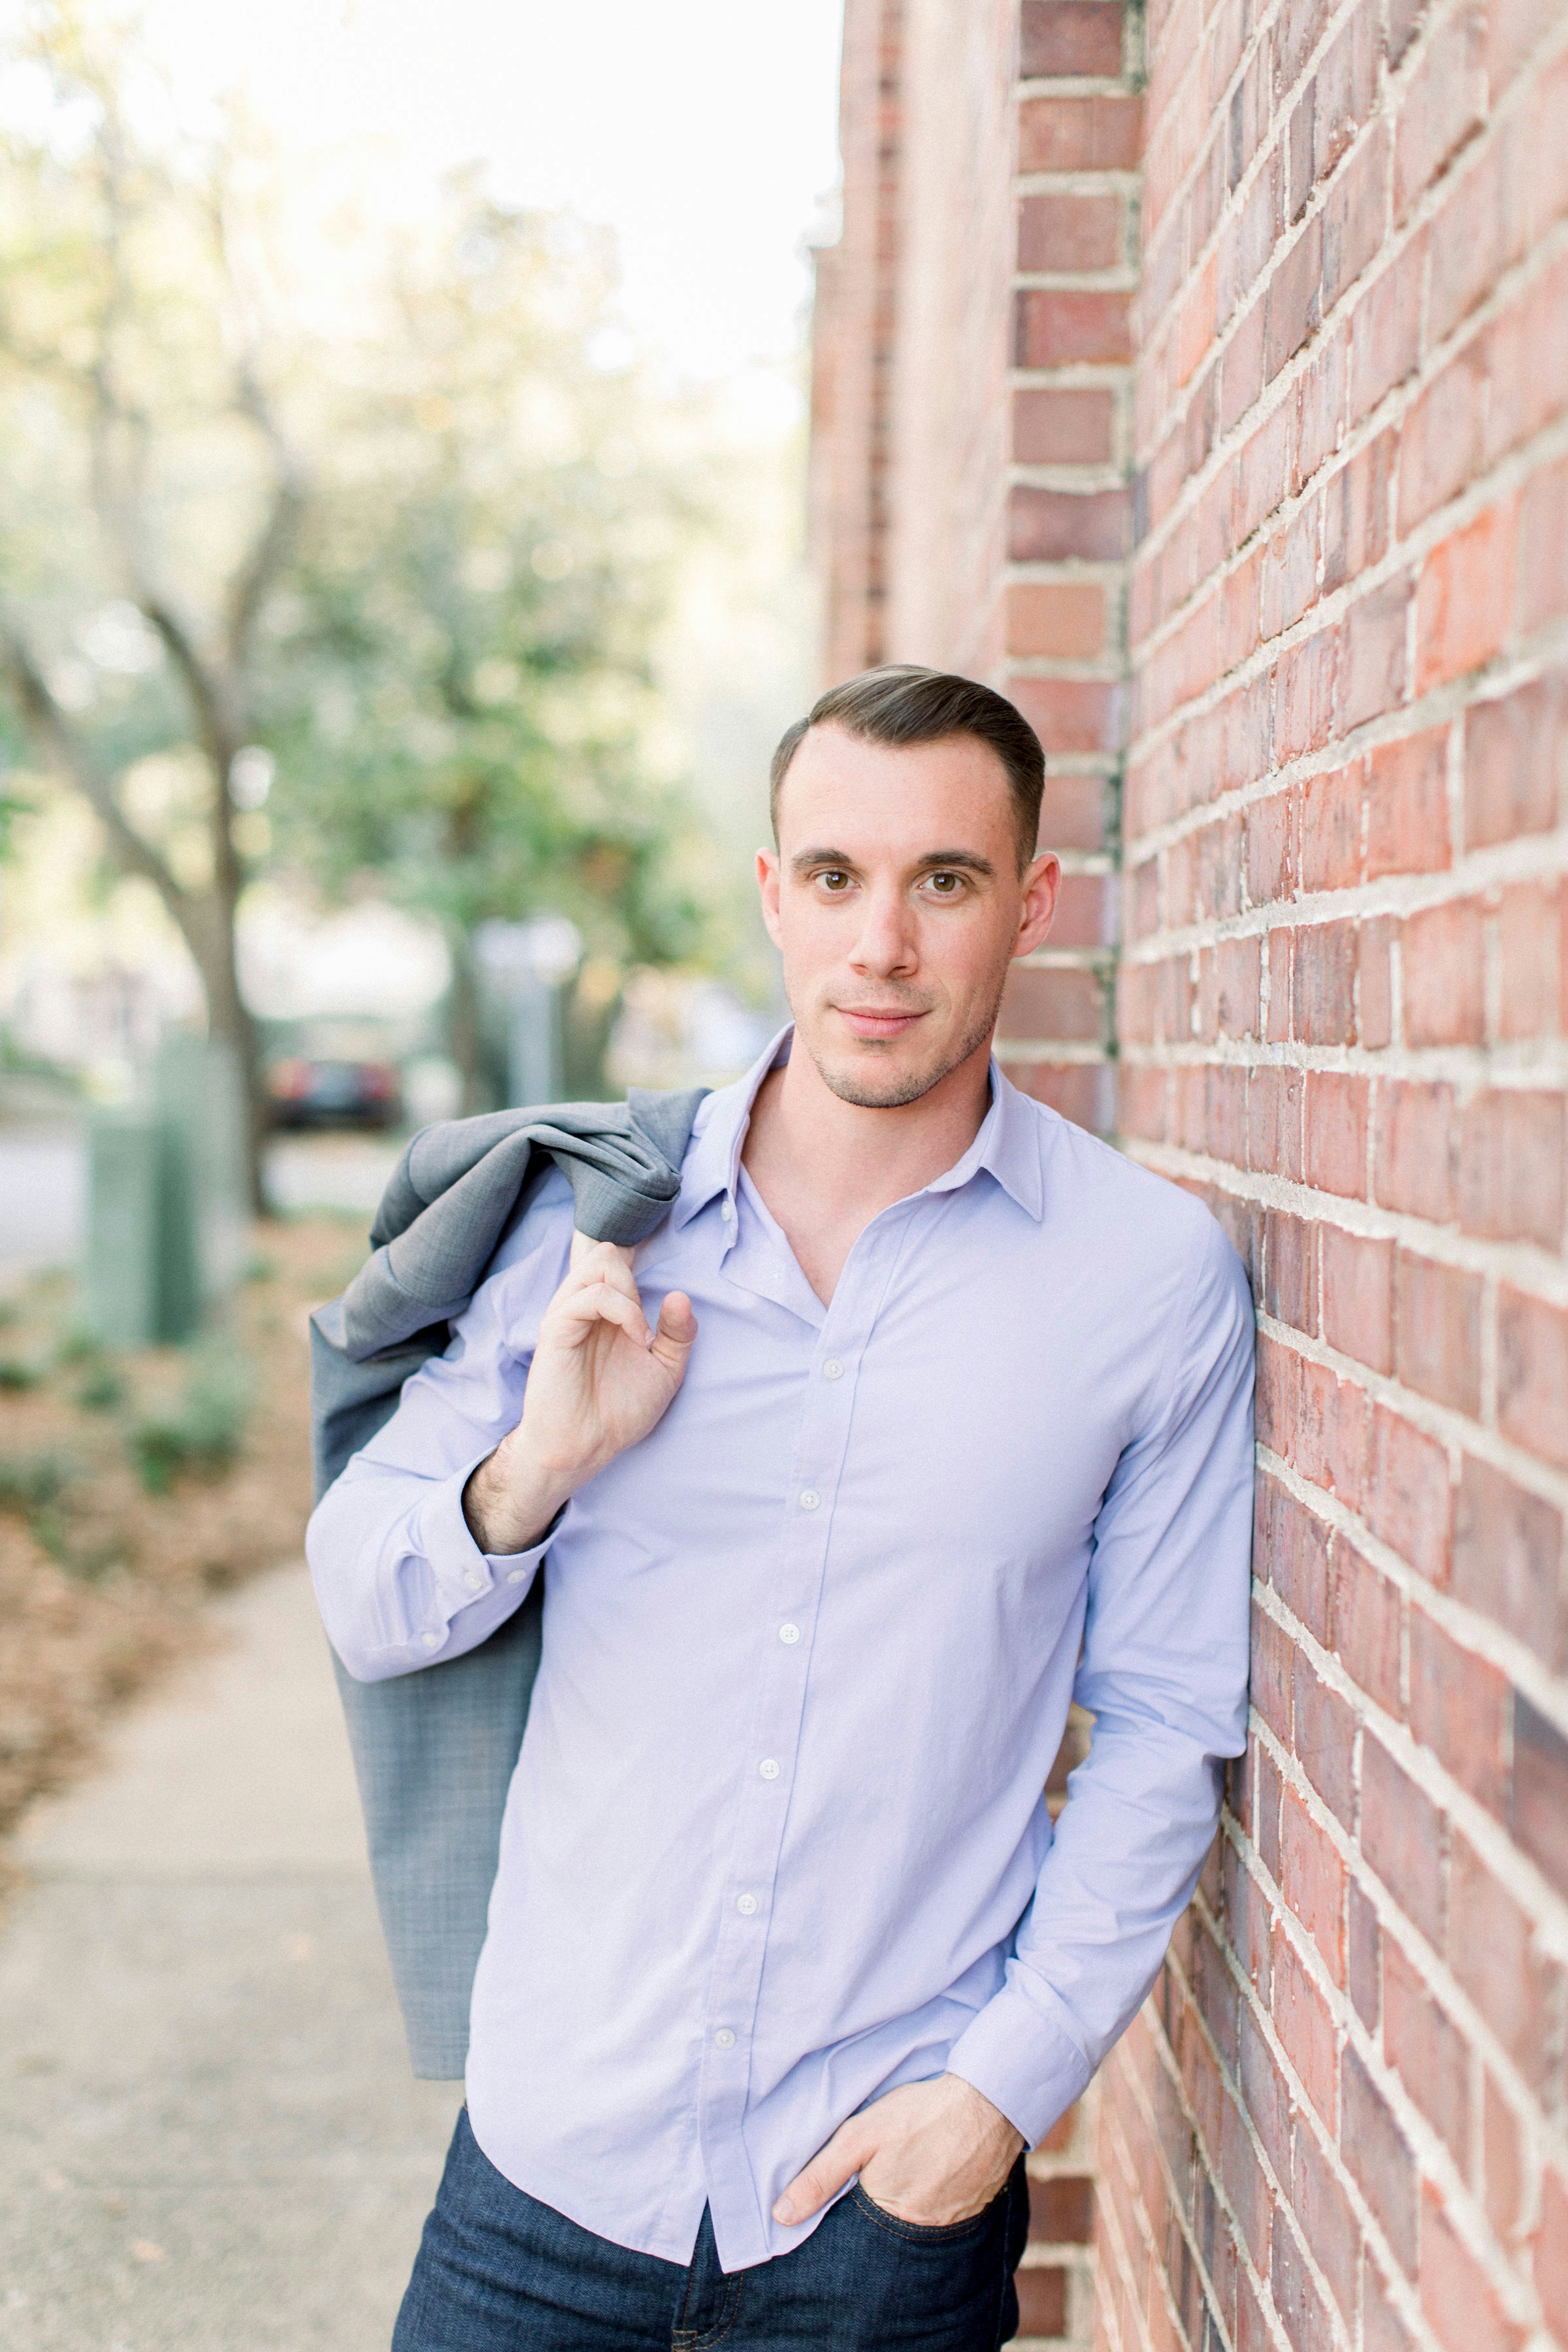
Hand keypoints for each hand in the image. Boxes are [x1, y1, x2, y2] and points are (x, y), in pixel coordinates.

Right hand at [463, 1236, 696, 1553]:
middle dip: (636, 1278)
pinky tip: (638, 1339)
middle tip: (646, 1326)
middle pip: (608, 1252)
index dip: (639, 1259)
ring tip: (642, 1335)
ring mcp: (568, 1315)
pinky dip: (622, 1310)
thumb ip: (678, 1335)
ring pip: (598, 1263)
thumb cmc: (618, 1412)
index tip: (661, 1293)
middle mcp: (584, 1306)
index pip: (616, 1258)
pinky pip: (589, 1297)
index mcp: (605, 1311)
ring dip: (630, 1293)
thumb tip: (681, 1296)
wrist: (585, 1448)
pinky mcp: (556, 1330)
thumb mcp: (665, 1371)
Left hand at [772, 2075, 1023, 2229]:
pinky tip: (932, 2175)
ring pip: (916, 2226)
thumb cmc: (920, 2114)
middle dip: (876, 2216)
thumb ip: (821, 2176)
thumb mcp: (861, 2135)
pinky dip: (934, 2201)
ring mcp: (952, 2224)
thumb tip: (781, 2216)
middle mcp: (923, 2233)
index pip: (854, 2237)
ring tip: (906, 2176)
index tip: (837, 2205)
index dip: (843, 2220)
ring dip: (907, 2207)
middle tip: (879, 2181)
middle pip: (886, 2233)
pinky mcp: (974, 2211)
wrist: (989, 2100)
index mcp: (889, 2216)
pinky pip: (944, 2216)